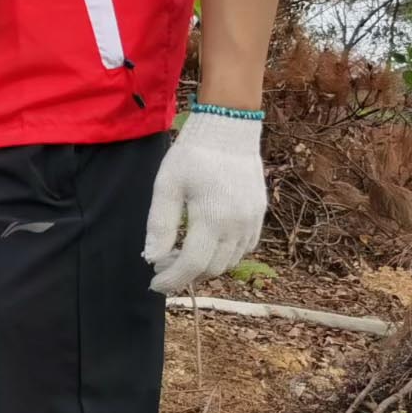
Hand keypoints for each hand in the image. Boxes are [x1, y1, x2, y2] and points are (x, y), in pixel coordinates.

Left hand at [143, 104, 268, 291]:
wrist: (229, 128)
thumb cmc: (193, 153)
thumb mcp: (167, 185)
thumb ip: (160, 224)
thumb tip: (152, 258)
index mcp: (212, 217)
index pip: (191, 264)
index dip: (172, 280)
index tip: (154, 284)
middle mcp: (236, 225)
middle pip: (210, 268)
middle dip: (185, 274)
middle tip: (164, 263)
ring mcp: (251, 222)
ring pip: (228, 262)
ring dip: (204, 266)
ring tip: (183, 253)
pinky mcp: (258, 216)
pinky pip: (243, 249)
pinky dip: (224, 255)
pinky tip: (208, 243)